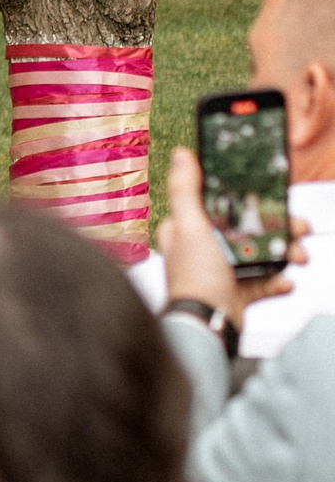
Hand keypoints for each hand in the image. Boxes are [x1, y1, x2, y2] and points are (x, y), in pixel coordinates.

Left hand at [160, 146, 307, 325]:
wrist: (209, 326)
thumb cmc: (195, 277)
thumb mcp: (190, 227)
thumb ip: (186, 191)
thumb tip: (182, 155)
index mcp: (186, 228)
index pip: (216, 202)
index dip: (243, 196)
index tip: (269, 193)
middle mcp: (202, 247)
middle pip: (246, 227)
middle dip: (277, 226)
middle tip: (299, 226)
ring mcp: (221, 270)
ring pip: (260, 252)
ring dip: (285, 253)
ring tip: (300, 256)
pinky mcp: (236, 292)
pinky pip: (264, 282)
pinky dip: (277, 281)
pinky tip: (286, 281)